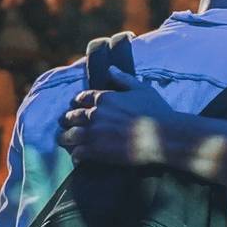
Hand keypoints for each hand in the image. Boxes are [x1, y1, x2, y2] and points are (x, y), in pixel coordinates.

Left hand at [57, 66, 175, 165]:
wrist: (163, 136)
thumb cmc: (156, 111)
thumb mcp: (142, 89)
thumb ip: (124, 78)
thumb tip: (110, 69)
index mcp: (105, 98)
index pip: (81, 97)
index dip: (76, 102)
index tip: (74, 106)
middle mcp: (96, 114)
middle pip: (72, 116)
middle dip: (66, 120)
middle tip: (63, 123)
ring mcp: (95, 133)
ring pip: (70, 135)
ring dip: (65, 137)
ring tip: (63, 140)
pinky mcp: (97, 151)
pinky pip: (78, 153)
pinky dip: (76, 155)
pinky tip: (77, 157)